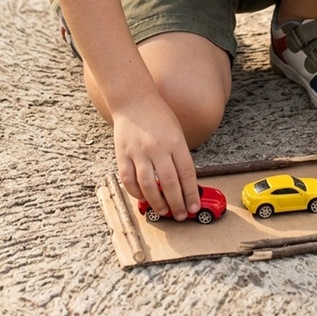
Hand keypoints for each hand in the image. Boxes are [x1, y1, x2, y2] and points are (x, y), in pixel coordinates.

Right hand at [113, 95, 200, 220]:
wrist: (134, 100)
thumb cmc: (159, 117)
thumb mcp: (176, 132)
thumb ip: (180, 155)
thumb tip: (184, 184)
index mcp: (175, 141)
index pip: (186, 173)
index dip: (191, 193)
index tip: (194, 207)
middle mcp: (157, 148)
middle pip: (169, 182)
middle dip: (176, 203)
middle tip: (181, 215)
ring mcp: (138, 152)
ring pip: (148, 185)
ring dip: (157, 202)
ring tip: (163, 211)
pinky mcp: (123, 155)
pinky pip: (129, 180)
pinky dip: (136, 192)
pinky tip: (144, 197)